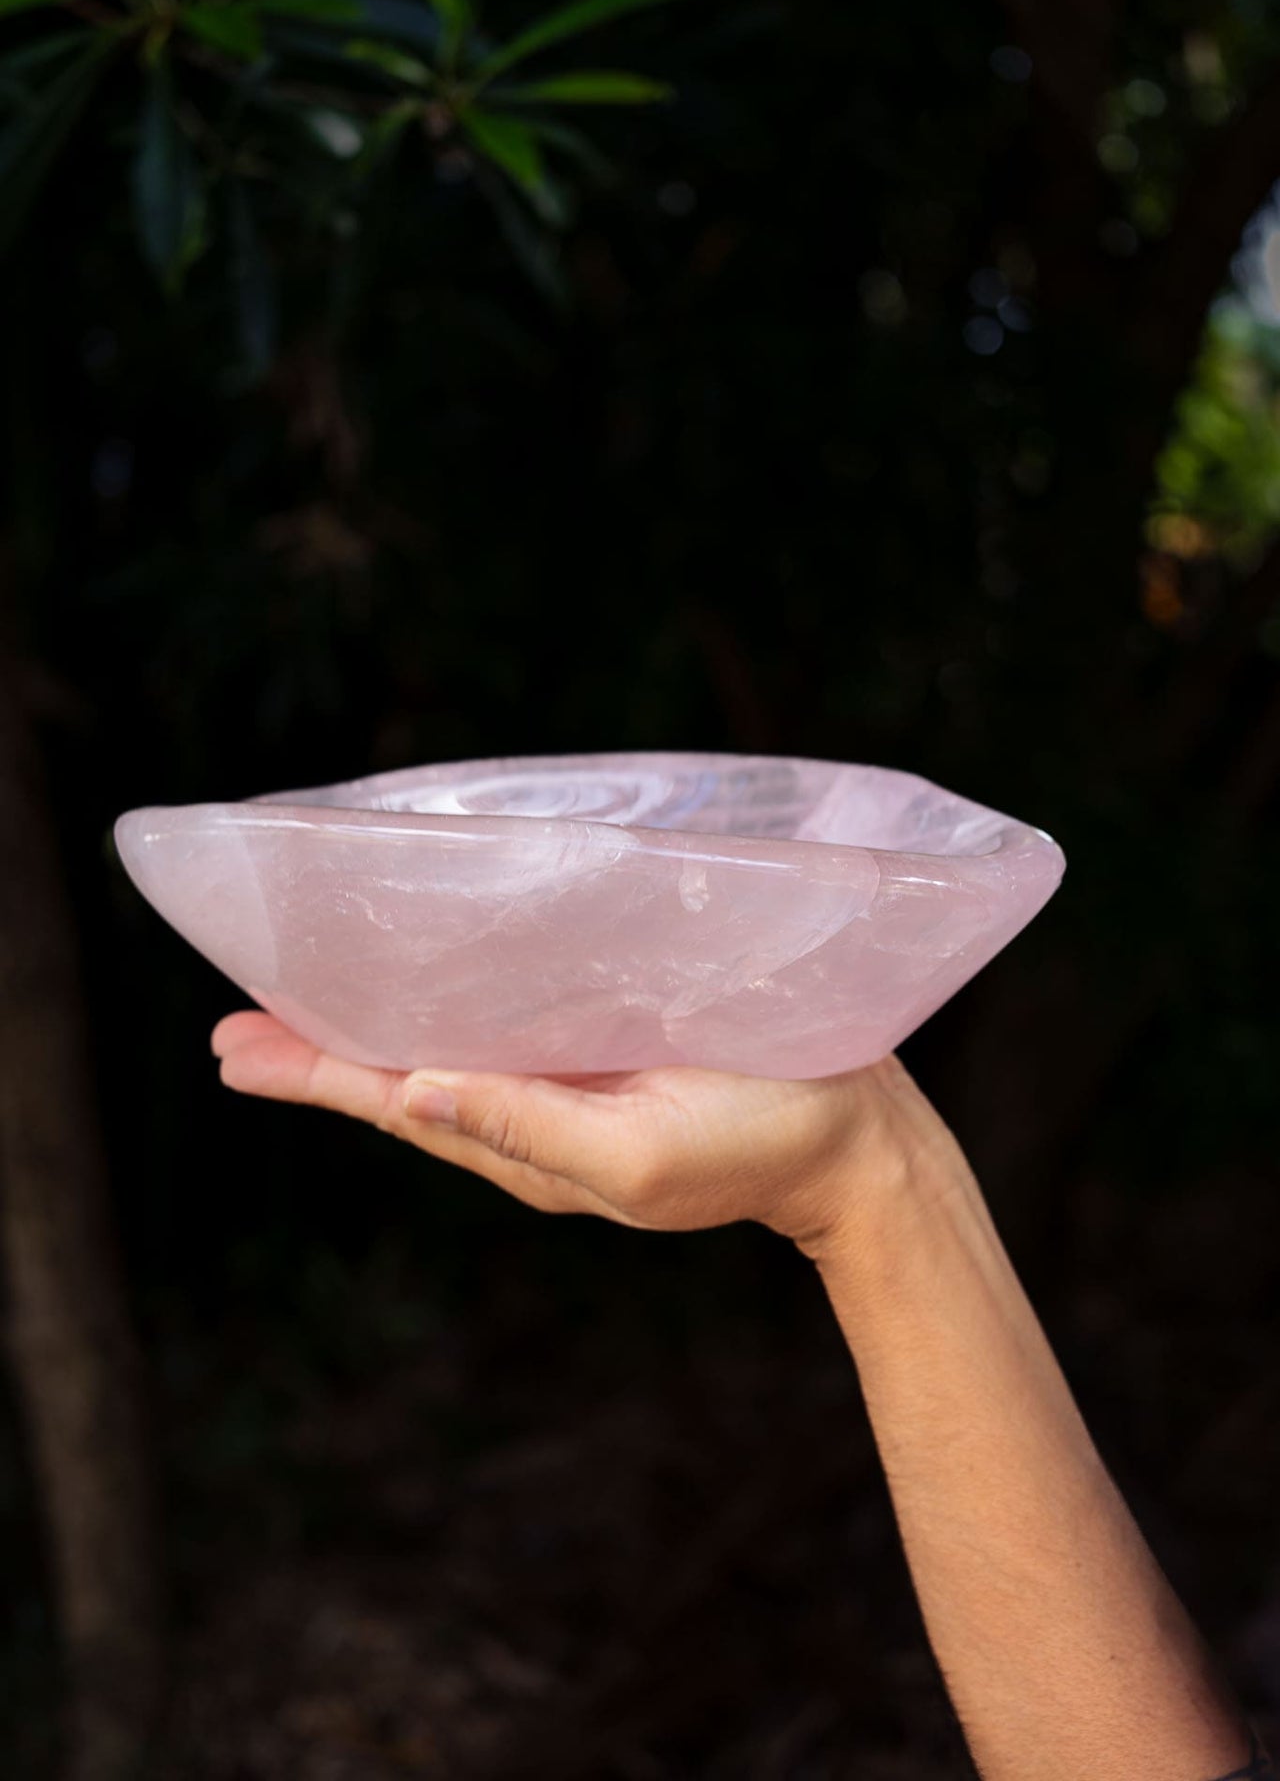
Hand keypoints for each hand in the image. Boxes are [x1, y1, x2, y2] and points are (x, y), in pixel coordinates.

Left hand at [211, 1011, 940, 1251]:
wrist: (856, 1138)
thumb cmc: (753, 1146)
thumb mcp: (631, 1160)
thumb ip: (523, 1129)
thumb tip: (409, 1096)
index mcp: (525, 1144)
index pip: (394, 1105)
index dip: (313, 1076)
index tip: (236, 1049)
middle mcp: (531, 1111)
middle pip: (403, 1074)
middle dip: (318, 1054)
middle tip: (234, 1027)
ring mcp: (569, 1080)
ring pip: (448, 1047)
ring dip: (374, 1025)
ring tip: (299, 1004)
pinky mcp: (608, 1044)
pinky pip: (509, 1023)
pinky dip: (451, 1003)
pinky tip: (431, 981)